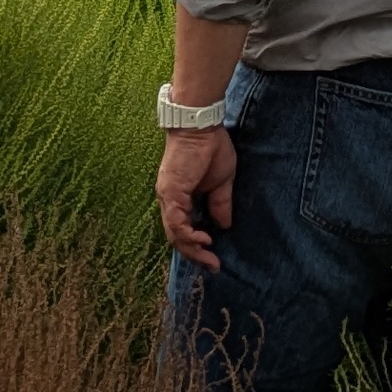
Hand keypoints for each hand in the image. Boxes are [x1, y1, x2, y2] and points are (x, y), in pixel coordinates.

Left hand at [157, 127, 236, 272]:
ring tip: (209, 257)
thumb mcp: (222, 181)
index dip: (197, 246)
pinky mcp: (171, 192)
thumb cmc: (211, 147)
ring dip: (192, 249)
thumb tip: (224, 225)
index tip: (214, 258)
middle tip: (212, 266)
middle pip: (177, 237)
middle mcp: (170, 201)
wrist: (201, 125)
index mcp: (181, 198)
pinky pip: (177, 222)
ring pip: (174, 234)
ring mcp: (168, 197)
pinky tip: (204, 240)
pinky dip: (189, 234)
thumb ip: (220, 203)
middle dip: (195, 255)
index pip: (184, 230)